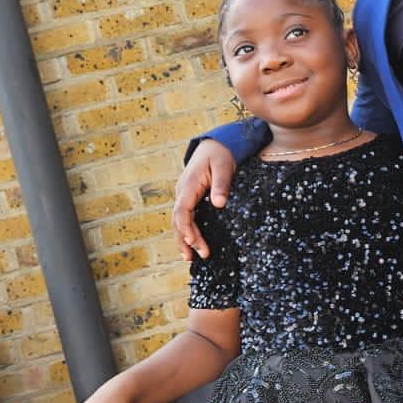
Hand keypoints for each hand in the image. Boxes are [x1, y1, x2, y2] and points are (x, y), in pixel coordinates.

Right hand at [173, 140, 235, 260]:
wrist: (214, 145)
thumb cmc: (220, 154)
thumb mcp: (224, 166)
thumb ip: (221, 184)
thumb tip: (218, 204)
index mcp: (189, 185)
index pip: (182, 211)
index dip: (186, 228)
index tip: (194, 242)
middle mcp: (182, 192)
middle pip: (178, 220)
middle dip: (186, 239)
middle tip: (197, 257)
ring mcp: (184, 195)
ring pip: (179, 221)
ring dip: (183, 239)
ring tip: (190, 258)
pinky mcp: (189, 198)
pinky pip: (185, 217)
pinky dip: (186, 232)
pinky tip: (191, 244)